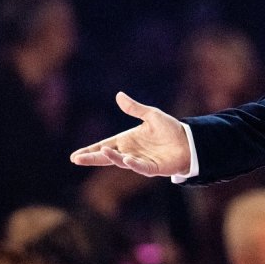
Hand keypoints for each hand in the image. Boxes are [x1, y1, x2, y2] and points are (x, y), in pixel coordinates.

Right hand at [69, 92, 190, 176]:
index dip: (91, 151)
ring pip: (122, 162)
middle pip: (107, 157)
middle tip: (77, 159)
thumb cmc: (169, 129)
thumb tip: (118, 95)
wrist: (188, 141)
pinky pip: (140, 167)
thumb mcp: (151, 115)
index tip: (75, 156)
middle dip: (92, 158)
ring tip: (104, 151)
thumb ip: (134, 108)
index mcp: (127, 140)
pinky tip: (126, 159)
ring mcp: (140, 161)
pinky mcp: (152, 168)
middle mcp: (130, 152)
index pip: (105, 146)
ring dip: (113, 157)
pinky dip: (133, 164)